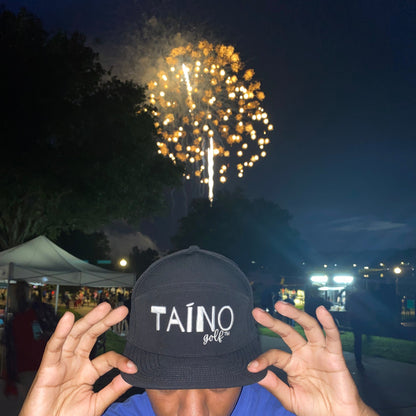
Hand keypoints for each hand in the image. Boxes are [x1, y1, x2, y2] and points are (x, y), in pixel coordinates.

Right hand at [19, 302, 136, 415]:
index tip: (134, 366)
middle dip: (106, 321)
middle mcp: (75, 363)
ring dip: (89, 320)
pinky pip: (53, 347)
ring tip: (104, 307)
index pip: (107, 358)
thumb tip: (133, 374)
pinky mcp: (47, 369)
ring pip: (75, 335)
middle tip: (122, 310)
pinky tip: (68, 318)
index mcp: (88, 371)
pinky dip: (60, 332)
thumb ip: (113, 389)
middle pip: (92, 336)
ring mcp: (61, 364)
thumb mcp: (96, 404)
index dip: (120, 360)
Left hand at [248, 301, 377, 415]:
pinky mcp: (334, 356)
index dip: (263, 359)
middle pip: (287, 332)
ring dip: (295, 314)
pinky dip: (328, 323)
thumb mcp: (290, 398)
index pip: (274, 354)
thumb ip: (275, 386)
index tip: (252, 367)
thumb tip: (257, 375)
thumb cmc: (315, 409)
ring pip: (308, 327)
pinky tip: (321, 311)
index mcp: (292, 364)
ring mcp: (318, 352)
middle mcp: (304, 353)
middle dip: (273, 321)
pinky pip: (332, 337)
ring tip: (280, 305)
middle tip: (257, 312)